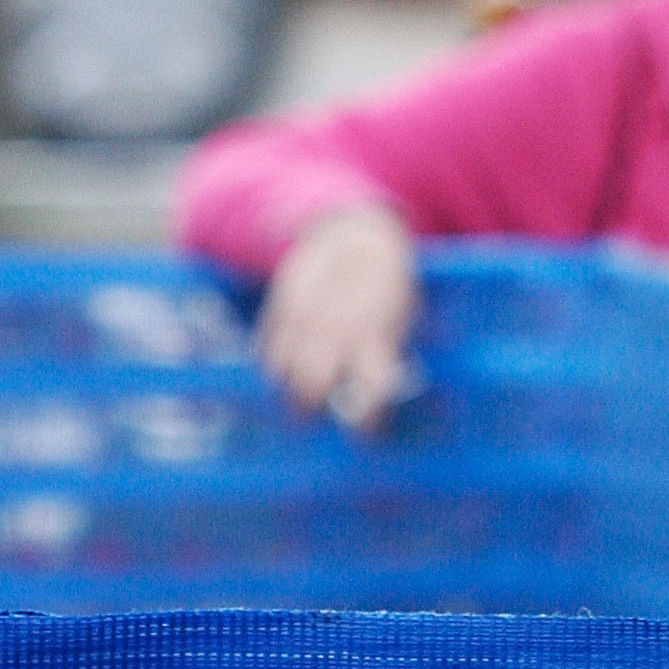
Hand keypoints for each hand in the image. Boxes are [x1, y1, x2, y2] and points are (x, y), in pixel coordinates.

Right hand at [260, 202, 417, 424]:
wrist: (358, 235)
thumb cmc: (388, 288)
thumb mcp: (401, 320)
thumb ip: (383, 359)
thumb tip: (370, 400)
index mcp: (375, 336)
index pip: (370, 393)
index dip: (365, 422)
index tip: (364, 433)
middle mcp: (336, 330)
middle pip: (309, 388)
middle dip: (312, 410)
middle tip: (320, 413)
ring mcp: (303, 318)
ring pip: (280, 373)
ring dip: (288, 390)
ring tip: (301, 394)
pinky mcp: (280, 307)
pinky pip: (266, 350)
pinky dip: (275, 366)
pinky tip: (288, 366)